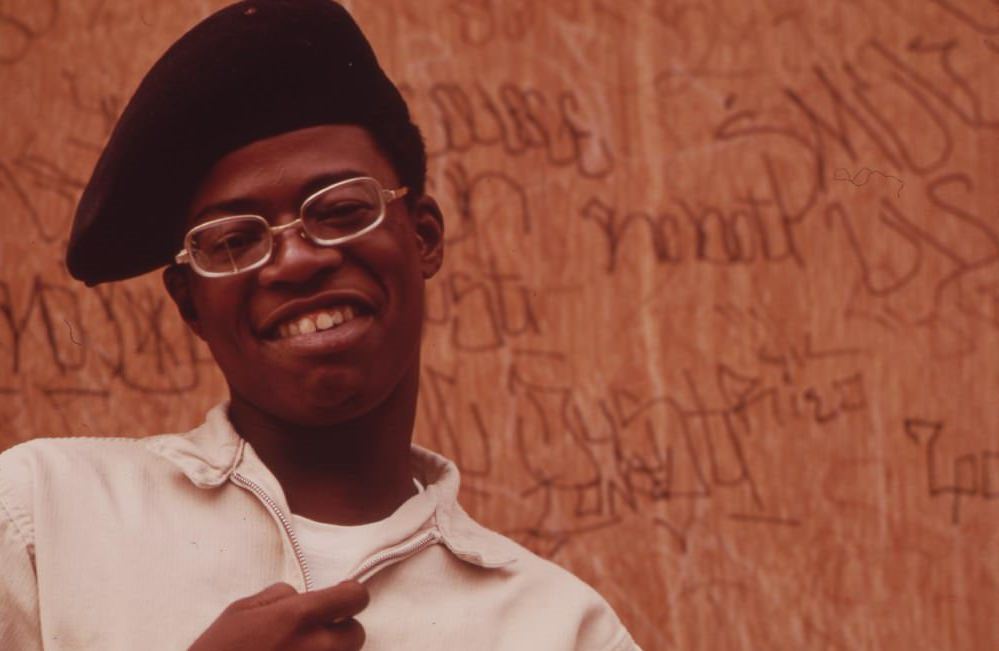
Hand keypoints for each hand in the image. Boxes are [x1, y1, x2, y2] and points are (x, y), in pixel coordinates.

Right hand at [188, 581, 368, 649]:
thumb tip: (300, 594)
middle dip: (340, 629)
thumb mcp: (240, 611)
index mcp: (299, 618)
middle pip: (357, 633)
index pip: (355, 598)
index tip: (342, 596)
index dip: (350, 595)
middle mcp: (317, 647)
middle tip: (314, 633)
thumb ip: (278, 596)